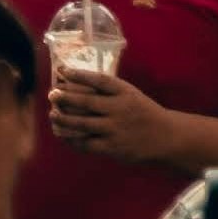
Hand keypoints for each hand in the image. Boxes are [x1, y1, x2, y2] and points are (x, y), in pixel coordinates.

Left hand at [47, 61, 181, 164]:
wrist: (165, 137)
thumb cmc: (141, 112)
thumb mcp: (130, 94)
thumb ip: (107, 90)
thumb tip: (72, 82)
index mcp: (125, 93)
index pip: (100, 80)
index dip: (79, 75)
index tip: (62, 70)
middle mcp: (120, 110)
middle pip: (86, 103)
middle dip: (65, 98)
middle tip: (52, 94)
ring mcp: (115, 130)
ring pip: (81, 124)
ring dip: (63, 119)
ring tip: (52, 114)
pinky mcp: (112, 148)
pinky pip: (85, 143)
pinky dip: (71, 139)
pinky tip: (63, 134)